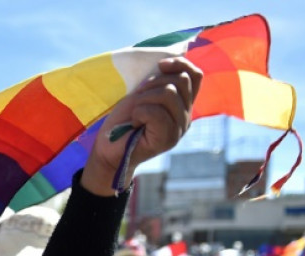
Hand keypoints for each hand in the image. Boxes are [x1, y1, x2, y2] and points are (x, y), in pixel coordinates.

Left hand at [83, 58, 202, 195]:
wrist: (108, 147)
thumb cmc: (123, 120)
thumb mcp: (142, 93)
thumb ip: (159, 80)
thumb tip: (169, 59)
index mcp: (183, 103)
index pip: (195, 75)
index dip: (180, 63)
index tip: (160, 64)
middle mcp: (186, 116)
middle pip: (180, 81)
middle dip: (153, 83)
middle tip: (138, 98)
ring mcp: (179, 128)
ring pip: (168, 93)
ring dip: (144, 98)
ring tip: (136, 112)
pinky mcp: (168, 139)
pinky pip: (156, 112)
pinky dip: (140, 112)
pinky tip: (135, 123)